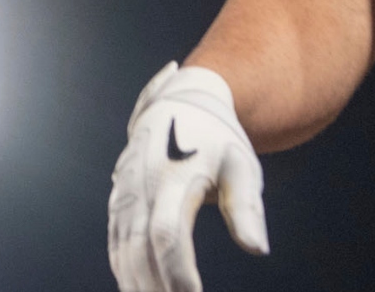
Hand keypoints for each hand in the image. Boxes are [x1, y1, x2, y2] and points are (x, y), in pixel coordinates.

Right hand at [107, 62, 268, 291]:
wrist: (182, 101)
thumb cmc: (219, 139)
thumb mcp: (241, 165)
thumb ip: (247, 208)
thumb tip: (258, 249)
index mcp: (173, 176)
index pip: (168, 236)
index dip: (178, 274)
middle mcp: (141, 185)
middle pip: (141, 250)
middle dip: (157, 288)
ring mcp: (124, 193)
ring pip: (123, 250)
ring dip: (138, 285)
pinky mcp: (118, 200)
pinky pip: (116, 243)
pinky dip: (125, 272)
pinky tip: (139, 291)